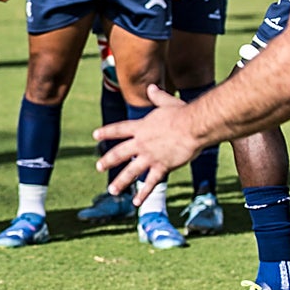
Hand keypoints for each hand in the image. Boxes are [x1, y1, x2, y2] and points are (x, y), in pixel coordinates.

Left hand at [94, 84, 199, 203]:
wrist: (193, 127)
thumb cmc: (183, 113)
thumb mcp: (167, 102)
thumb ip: (157, 97)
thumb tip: (151, 87)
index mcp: (141, 127)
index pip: (119, 130)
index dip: (106, 132)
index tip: (96, 136)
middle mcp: (141, 143)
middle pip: (119, 153)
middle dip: (108, 161)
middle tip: (98, 167)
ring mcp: (150, 156)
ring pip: (131, 172)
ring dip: (120, 182)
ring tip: (112, 190)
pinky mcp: (162, 167)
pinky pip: (150, 183)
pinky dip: (143, 193)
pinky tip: (136, 202)